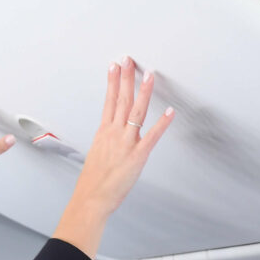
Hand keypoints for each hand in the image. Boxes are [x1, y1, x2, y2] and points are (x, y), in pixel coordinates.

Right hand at [53, 57, 173, 257]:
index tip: (114, 67)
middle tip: (129, 60)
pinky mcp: (137, 156)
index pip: (108, 101)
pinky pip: (152, 136)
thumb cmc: (92, 182)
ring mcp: (126, 143)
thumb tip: (112, 137)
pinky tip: (169, 111)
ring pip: (135, 111)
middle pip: (121, 99)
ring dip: (143, 91)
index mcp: (103, 133)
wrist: (91, 198)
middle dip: (126, 77)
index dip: (112, 82)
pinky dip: (162, 123)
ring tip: (148, 75)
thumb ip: (107, 142)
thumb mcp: (97, 155)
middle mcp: (114, 134)